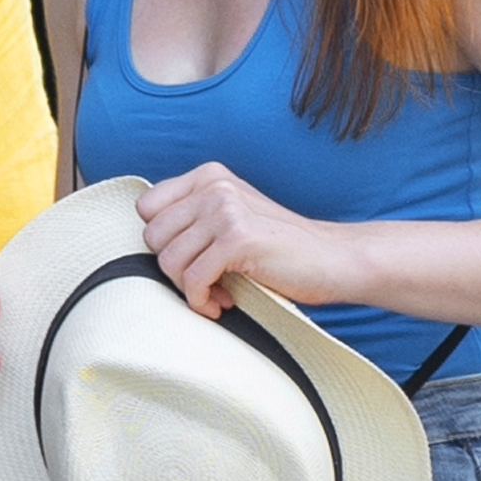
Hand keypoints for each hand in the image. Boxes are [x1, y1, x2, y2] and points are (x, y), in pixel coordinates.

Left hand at [120, 162, 364, 318]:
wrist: (334, 259)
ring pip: (169, 260)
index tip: (190, 259)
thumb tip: (147, 242)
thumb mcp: (233, 217)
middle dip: (174, 268)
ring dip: (189, 289)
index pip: (147, 207)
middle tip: (205, 283)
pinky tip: (223, 304)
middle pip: (153, 236)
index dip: (163, 241)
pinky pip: (193, 280)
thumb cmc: (281, 248)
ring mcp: (226, 210)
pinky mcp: (238, 239)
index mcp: (209, 176)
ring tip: (217, 295)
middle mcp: (214, 186)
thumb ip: (195, 217)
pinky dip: (202, 302)